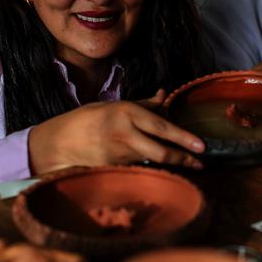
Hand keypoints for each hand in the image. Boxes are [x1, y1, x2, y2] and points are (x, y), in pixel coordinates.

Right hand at [28, 94, 204, 174]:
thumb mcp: (115, 105)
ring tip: (188, 162)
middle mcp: (124, 134)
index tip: (202, 146)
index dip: (183, 138)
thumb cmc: (88, 119)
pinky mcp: (114, 168)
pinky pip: (139, 167)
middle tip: (201, 161)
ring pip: (153, 160)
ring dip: (171, 162)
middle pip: (160, 151)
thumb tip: (165, 94)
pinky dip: (152, 166)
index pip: (162, 127)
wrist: (59, 142)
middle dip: (184, 158)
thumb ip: (143, 103)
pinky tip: (163, 168)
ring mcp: (118, 154)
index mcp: (126, 113)